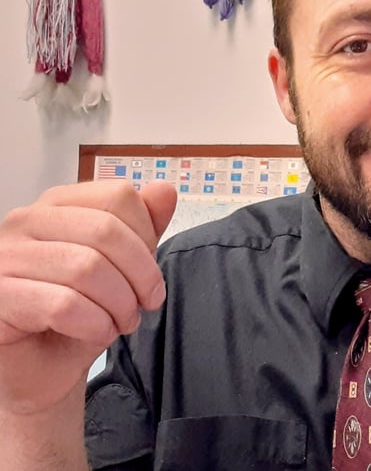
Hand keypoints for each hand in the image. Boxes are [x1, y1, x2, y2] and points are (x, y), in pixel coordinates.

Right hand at [0, 181, 175, 415]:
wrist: (42, 370)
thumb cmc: (79, 314)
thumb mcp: (122, 267)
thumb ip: (144, 226)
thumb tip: (165, 189)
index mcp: (58, 204)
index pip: (118, 196)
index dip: (147, 235)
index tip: (149, 270)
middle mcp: (25, 221)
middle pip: (106, 230)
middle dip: (141, 273)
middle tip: (147, 303)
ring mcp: (4, 257)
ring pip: (86, 268)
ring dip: (119, 304)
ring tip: (122, 322)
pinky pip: (62, 305)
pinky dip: (95, 324)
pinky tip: (98, 333)